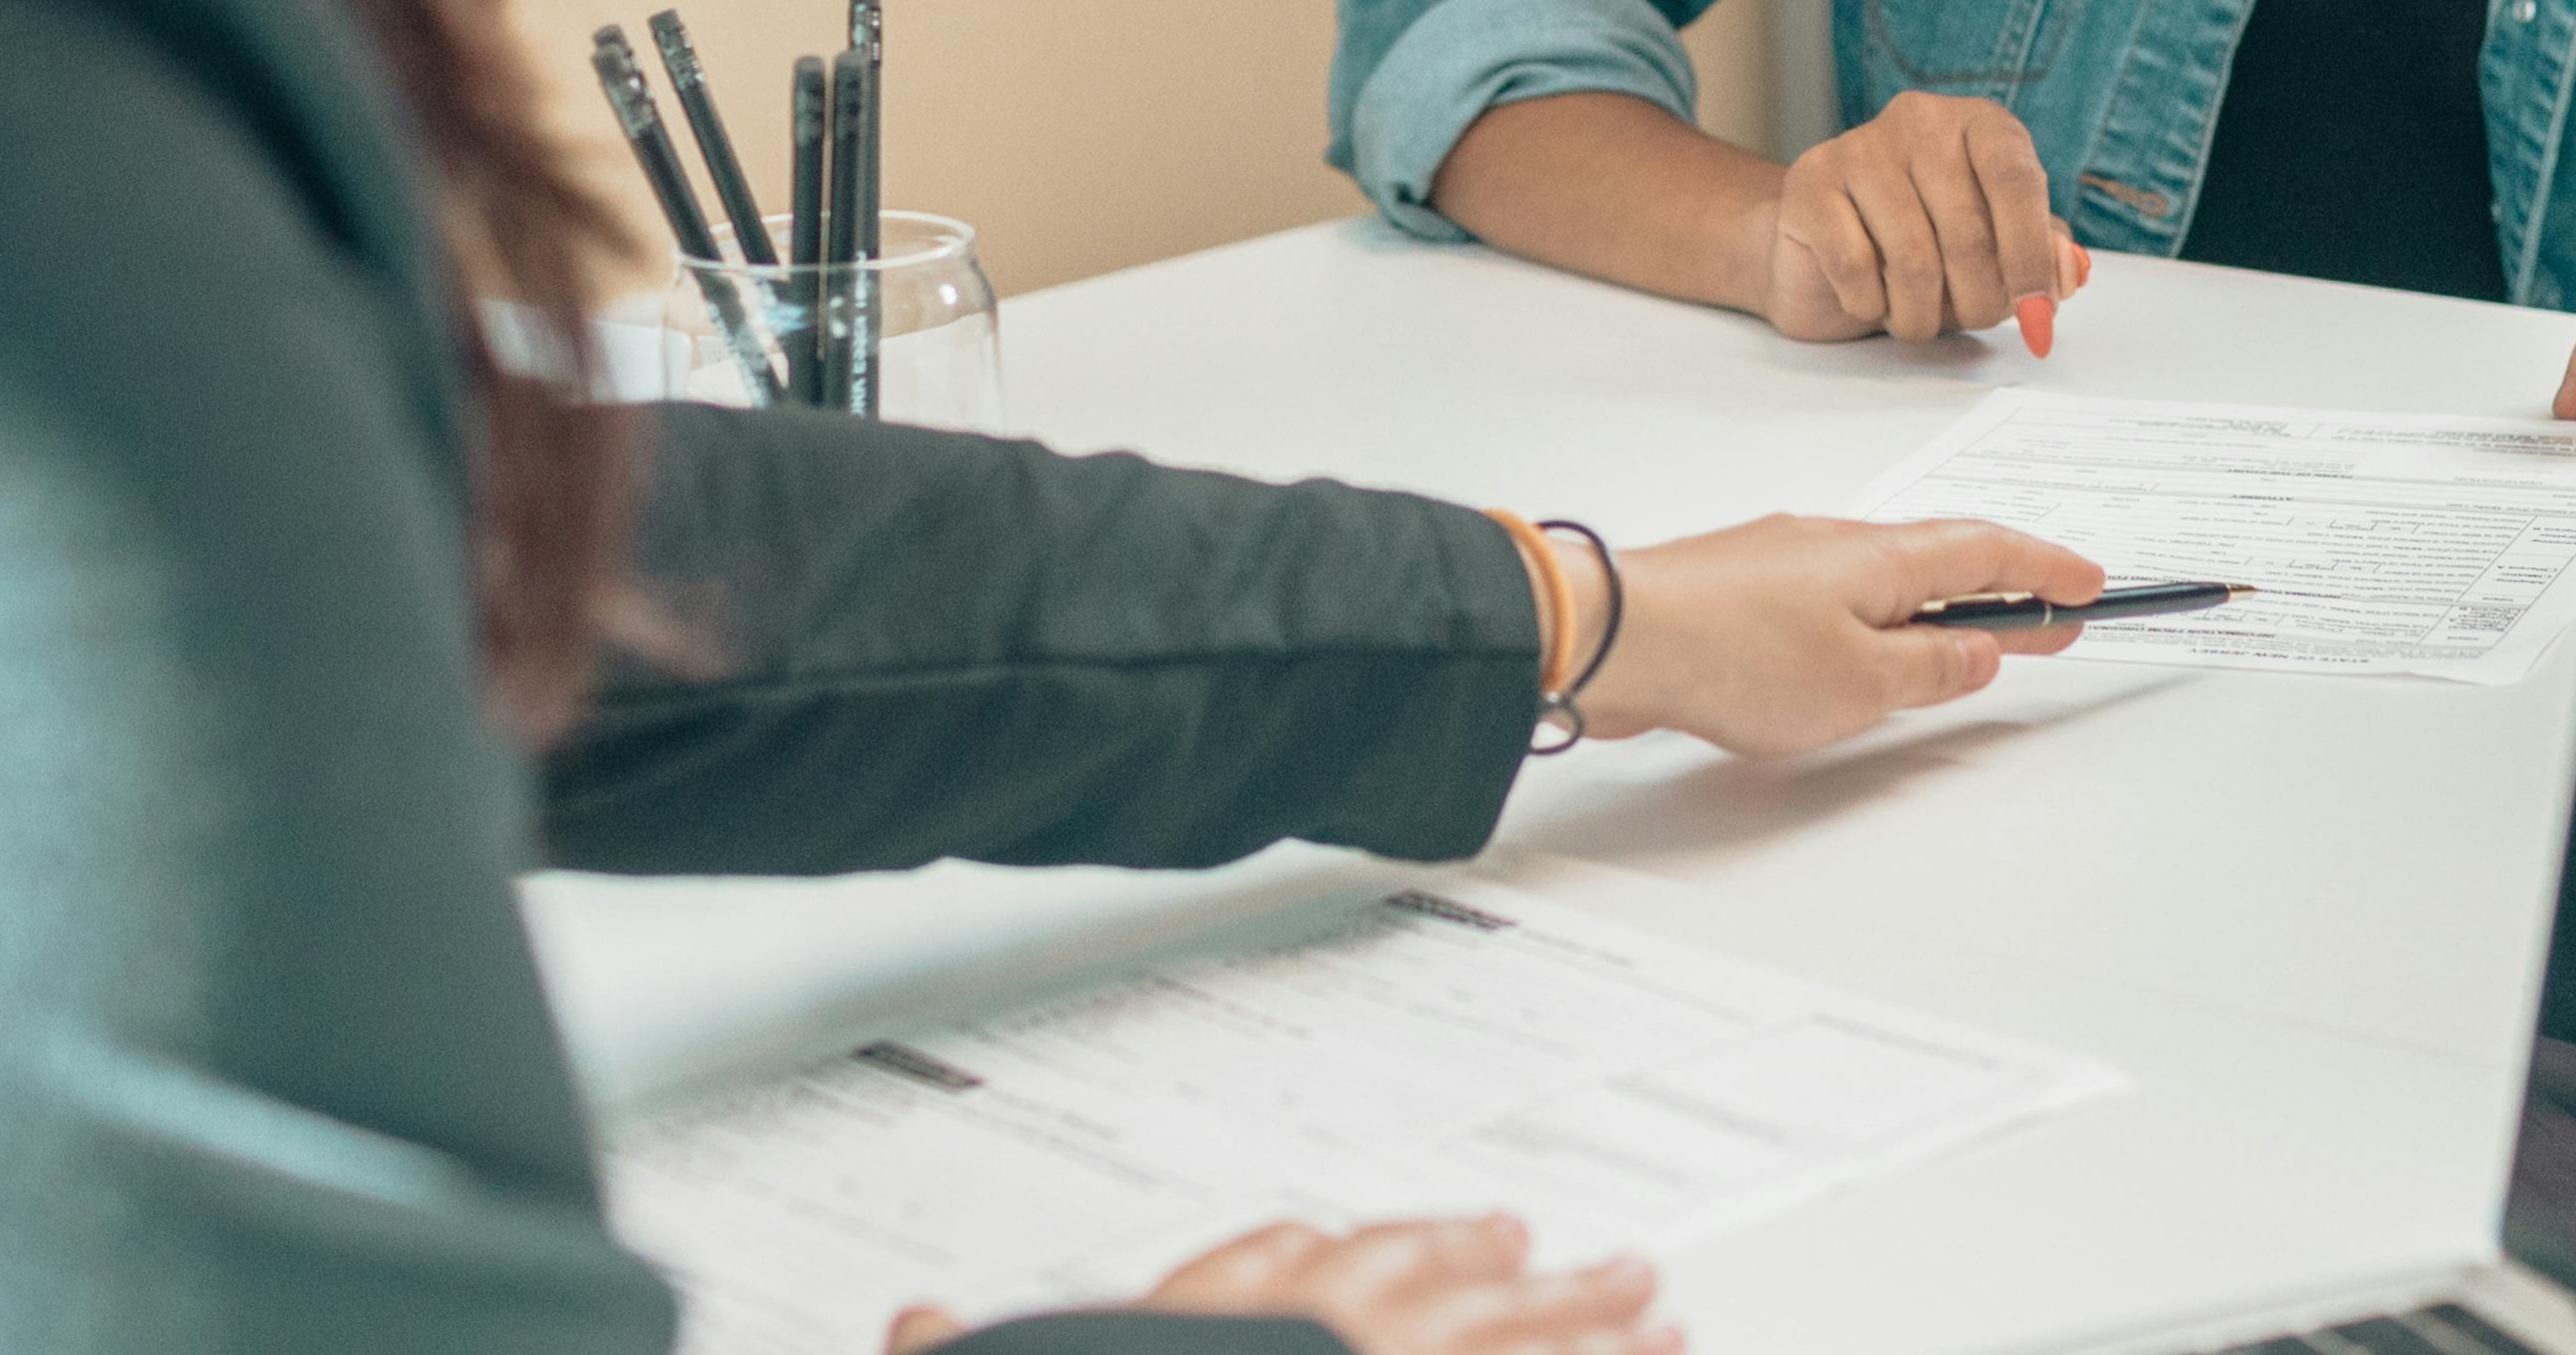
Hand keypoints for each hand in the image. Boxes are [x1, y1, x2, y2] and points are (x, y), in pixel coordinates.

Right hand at [887, 1215, 1673, 1354]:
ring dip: (1592, 1335)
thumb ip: (962, 1352)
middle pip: (1433, 1289)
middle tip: (1609, 1266)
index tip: (1456, 1231)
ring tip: (1661, 1321)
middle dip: (1525, 1278)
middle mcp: (1313, 1349)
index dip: (1389, 1246)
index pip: (1303, 1263)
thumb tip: (913, 1319)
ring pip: (1507, 1348)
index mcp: (1214, 1330)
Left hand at [1574, 514, 2101, 754]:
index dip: (2047, 569)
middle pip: (1940, 558)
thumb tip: (1978, 652)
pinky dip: (1873, 618)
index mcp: (1881, 558)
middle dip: (2001, 589)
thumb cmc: (1734, 653)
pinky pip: (1833, 595)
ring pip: (1883, 577)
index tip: (2090, 585)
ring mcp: (1784, 558)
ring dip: (1934, 607)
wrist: (1616, 636)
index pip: (1989, 551)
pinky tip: (1861, 654)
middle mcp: (1837, 542)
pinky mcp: (1741, 587)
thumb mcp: (1861, 683)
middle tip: (2049, 617)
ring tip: (1963, 645)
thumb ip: (1929, 670)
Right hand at [1748, 92, 2069, 343]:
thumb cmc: (1926, 250)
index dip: (2030, 253)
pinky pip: (1854, 266)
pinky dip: (1870, 305)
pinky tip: (1870, 299)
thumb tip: (2068, 273)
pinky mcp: (1811, 181)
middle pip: (1968, 231)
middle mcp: (1921, 120)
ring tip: (1917, 317)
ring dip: (1922, 315)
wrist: (1823, 257)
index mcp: (1980, 125)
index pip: (2016, 179)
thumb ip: (2041, 257)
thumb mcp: (1998, 253)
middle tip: (1972, 319)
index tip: (2037, 312)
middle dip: (1979, 300)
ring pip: (1913, 259)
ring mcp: (1860, 146)